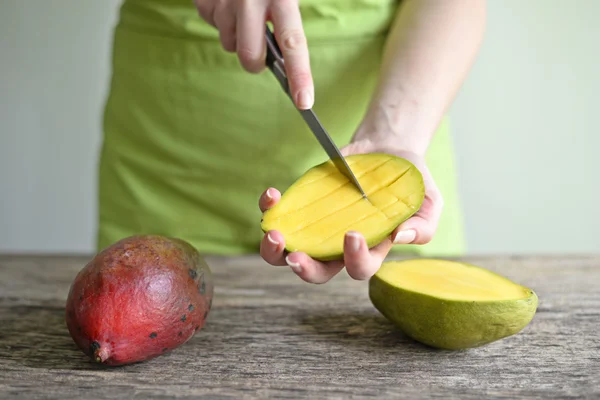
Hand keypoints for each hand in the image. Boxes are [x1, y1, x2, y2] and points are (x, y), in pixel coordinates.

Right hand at [193, 0, 313, 108]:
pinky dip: (220, 17)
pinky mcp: (203, 0)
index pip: (293, 44)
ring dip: (236, 34)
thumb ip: (287, 16)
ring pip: (228, 42)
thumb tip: (288, 54)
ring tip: (241, 8)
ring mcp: (223, 1)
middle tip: (259, 51)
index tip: (304, 101)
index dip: (300, 75)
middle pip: (251, 57)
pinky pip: (211, 24)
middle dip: (255, 63)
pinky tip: (226, 0)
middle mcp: (250, 0)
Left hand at [258, 140, 442, 283]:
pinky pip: (280, 216)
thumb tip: (402, 237)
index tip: (351, 234)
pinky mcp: (302, 205)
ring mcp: (317, 227)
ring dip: (274, 251)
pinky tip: (272, 195)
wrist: (388, 150)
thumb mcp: (429, 203)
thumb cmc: (409, 182)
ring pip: (288, 252)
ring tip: (273, 234)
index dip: (354, 259)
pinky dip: (270, 210)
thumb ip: (423, 226)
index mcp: (370, 250)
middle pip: (317, 271)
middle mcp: (338, 245)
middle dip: (303, 268)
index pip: (359, 268)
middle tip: (294, 256)